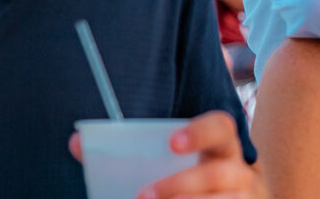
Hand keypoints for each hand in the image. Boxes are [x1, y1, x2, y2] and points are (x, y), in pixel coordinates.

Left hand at [70, 112, 264, 198]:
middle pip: (220, 174)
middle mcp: (242, 173)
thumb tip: (78, 143)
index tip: (171, 142)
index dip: (200, 132)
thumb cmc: (199, 183)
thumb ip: (136, 156)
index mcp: (226, 148)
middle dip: (182, 185)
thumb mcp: (182, 166)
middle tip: (142, 195)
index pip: (223, 127)